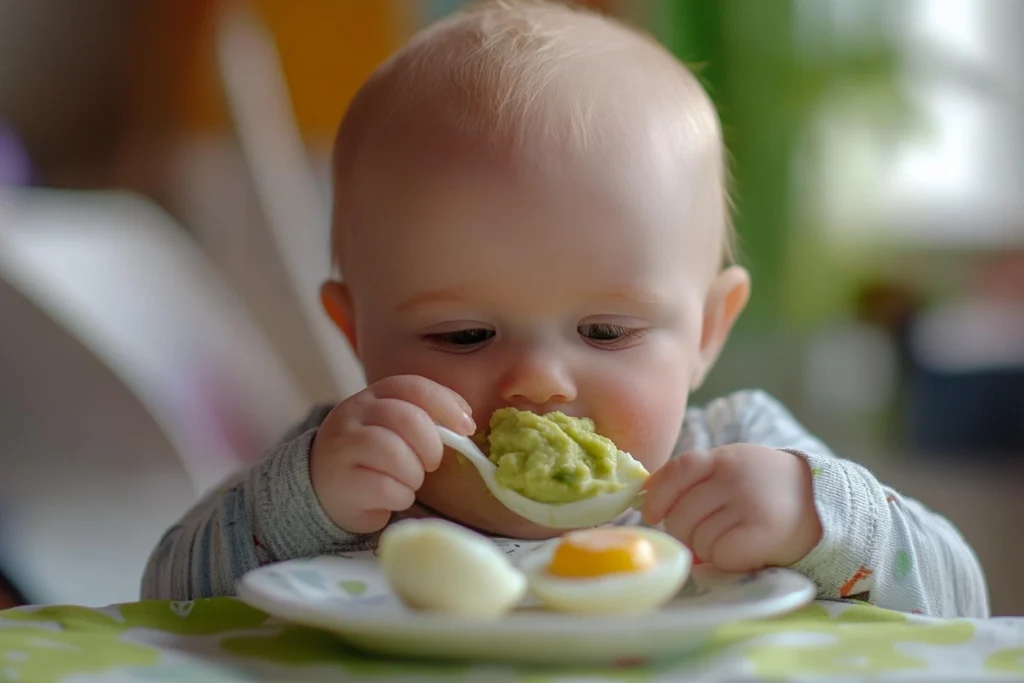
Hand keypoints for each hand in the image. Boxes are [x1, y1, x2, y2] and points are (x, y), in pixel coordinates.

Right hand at [309, 375, 475, 533]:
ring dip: (415, 474)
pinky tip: (396, 496)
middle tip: (432, 463)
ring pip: (394, 453)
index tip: (467, 428)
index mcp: (374, 395)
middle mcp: (354, 413)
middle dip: (431, 446)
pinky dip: (401, 496)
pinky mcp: (340, 481)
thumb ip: (425, 418)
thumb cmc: (373, 455)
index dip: (446, 404)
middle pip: (406, 418)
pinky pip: (385, 488)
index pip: (412, 387)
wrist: (324, 485)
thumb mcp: (394, 426)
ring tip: (411, 481)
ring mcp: (343, 446)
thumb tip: (465, 424)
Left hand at [642, 444, 821, 570]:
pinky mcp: (764, 532)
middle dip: (684, 534)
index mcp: (722, 458)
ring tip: (729, 541)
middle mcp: (733, 477)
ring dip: (706, 550)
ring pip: (698, 540)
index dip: (658, 496)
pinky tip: (741, 552)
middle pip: (680, 516)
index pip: (677, 470)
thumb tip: (651, 508)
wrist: (822, 502)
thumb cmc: (766, 490)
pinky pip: (721, 555)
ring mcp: (749, 503)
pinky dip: (725, 560)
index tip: (652, 515)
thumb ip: (697, 480)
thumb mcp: (732, 469)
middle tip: (703, 537)